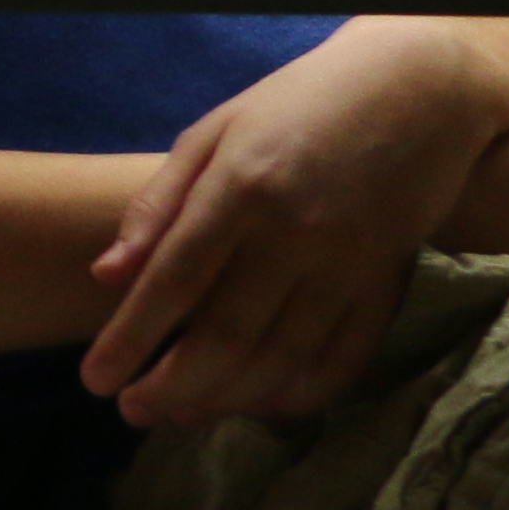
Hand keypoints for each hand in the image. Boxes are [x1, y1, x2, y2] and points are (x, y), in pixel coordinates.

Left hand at [83, 19, 508, 424]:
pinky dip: (303, 390)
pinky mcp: (387, 281)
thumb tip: (106, 275)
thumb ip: (158, 204)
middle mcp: (294, 234)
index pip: (175, 280)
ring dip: (229, 398)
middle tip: (131, 413)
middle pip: (228, 332)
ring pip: (284, 355)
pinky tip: (262, 408)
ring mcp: (347, 263)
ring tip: (181, 418)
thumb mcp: (212, 131)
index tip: (94, 380)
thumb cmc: (295, 104)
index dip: (132, 337)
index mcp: (239, 188)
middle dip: (174, 384)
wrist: (413, 91)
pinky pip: (345, 354)